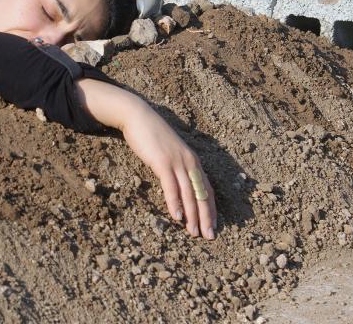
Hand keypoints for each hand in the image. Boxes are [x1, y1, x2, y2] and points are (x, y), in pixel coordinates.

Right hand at [122, 107, 216, 238]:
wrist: (139, 117)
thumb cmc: (152, 136)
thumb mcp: (169, 152)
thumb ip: (176, 166)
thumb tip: (177, 185)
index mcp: (193, 160)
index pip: (207, 188)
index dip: (211, 208)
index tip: (213, 225)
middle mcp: (189, 162)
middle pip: (202, 194)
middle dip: (206, 217)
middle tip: (208, 236)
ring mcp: (177, 162)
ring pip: (189, 193)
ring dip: (192, 215)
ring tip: (193, 233)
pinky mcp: (163, 162)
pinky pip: (171, 186)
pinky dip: (175, 203)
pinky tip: (177, 217)